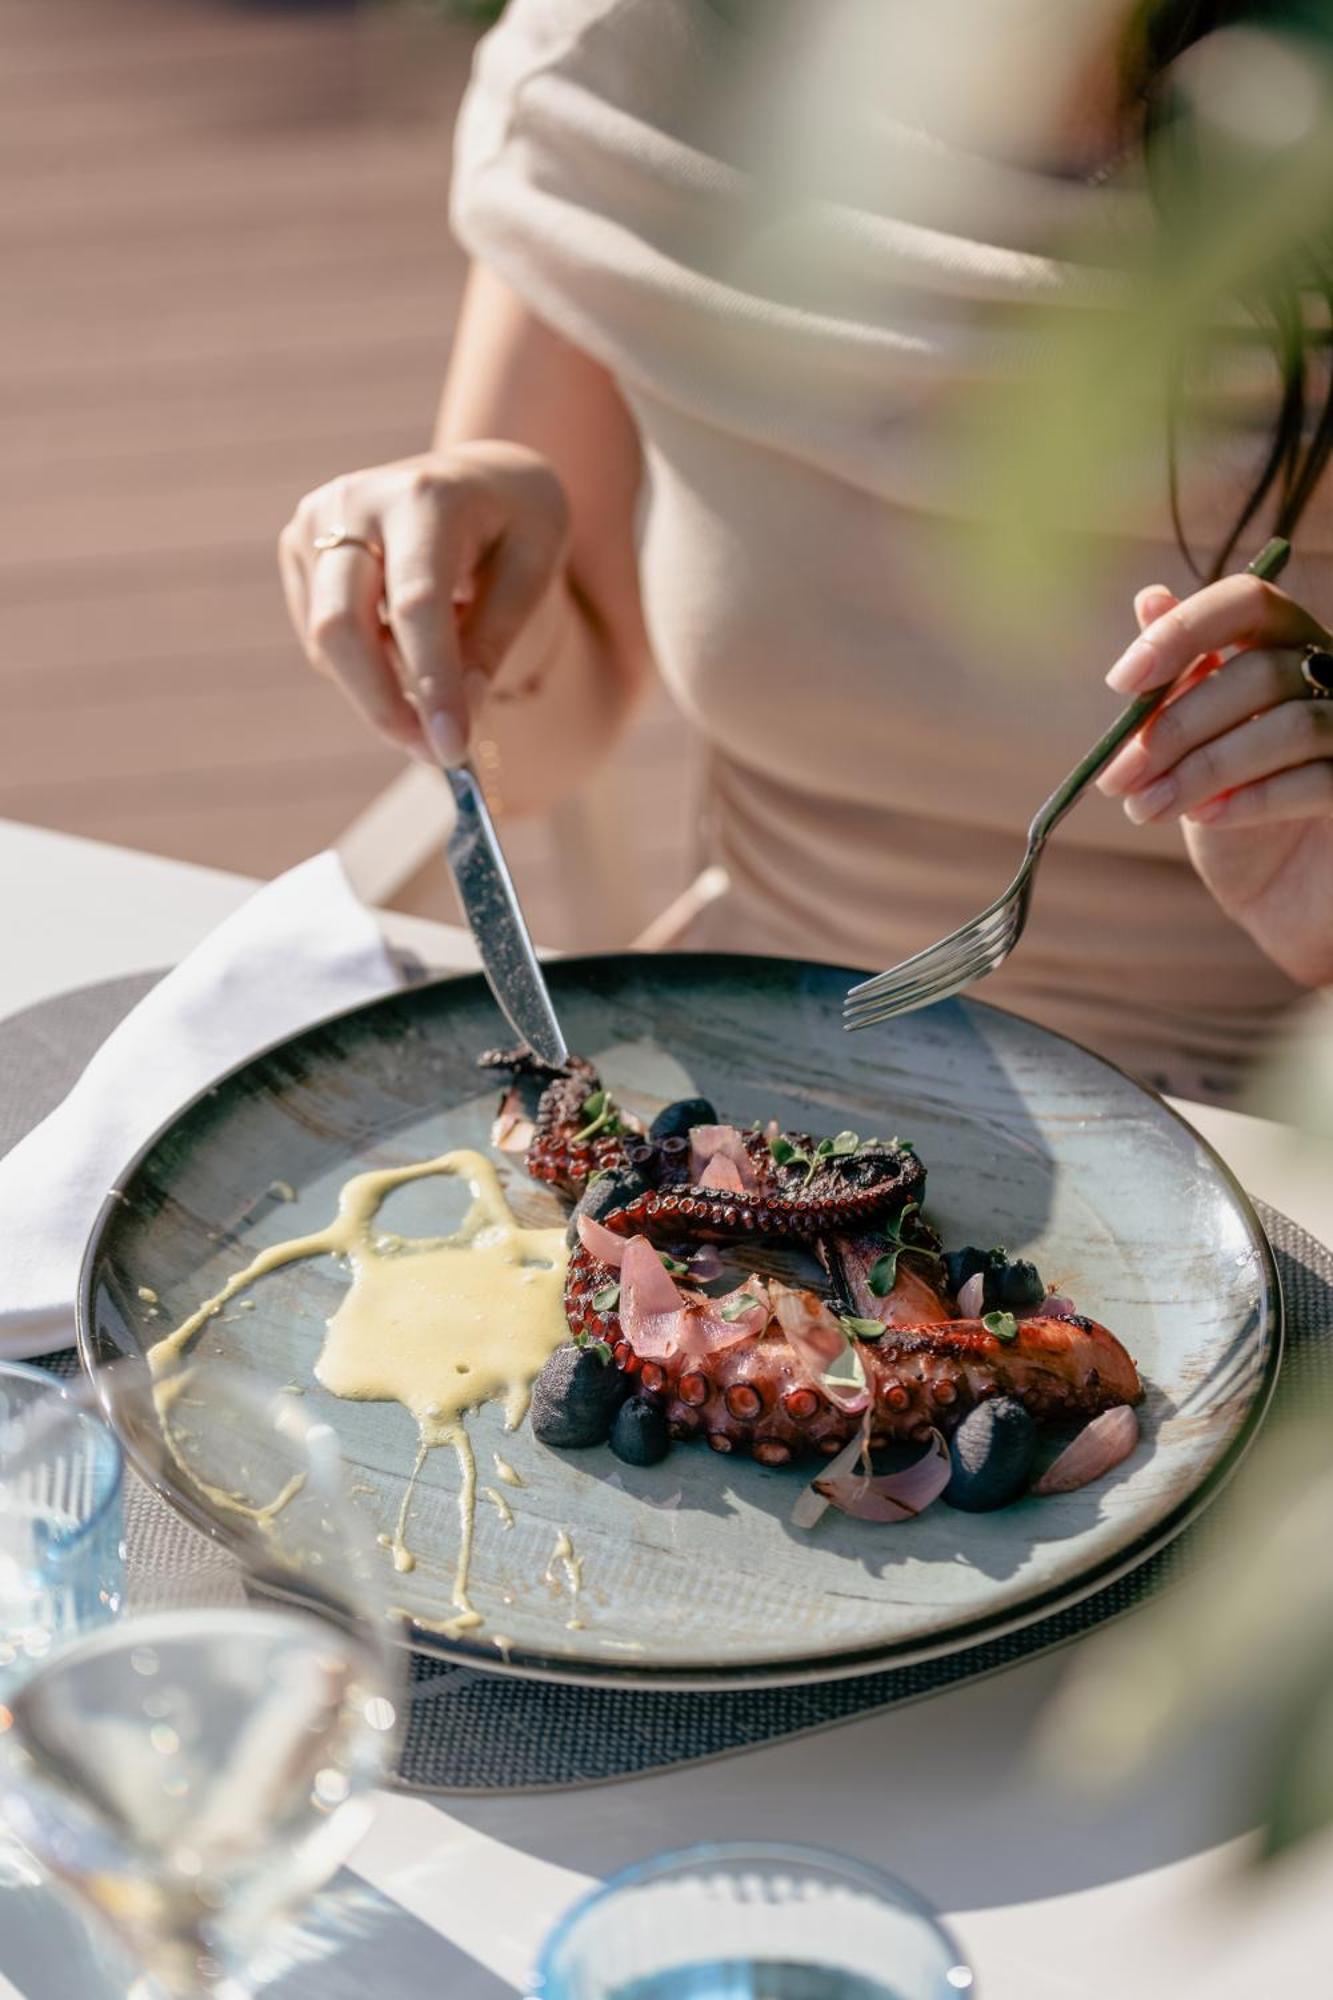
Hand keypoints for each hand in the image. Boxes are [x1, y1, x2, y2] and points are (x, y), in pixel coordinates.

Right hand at [278, 441, 569, 762]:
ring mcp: (315, 521)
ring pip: (328, 642)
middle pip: (342, 626)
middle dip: (384, 705)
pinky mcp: (298, 546)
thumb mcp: (533, 570)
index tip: (451, 750)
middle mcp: (356, 500)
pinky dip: (365, 663)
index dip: (431, 683)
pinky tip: (405, 640)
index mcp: (426, 495)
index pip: (417, 605)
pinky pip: (322, 638)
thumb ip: (492, 640)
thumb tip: (459, 715)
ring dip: (380, 689)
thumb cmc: (516, 523)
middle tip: (435, 755)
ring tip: (440, 680)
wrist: (480, 476)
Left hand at [1096, 571, 1332, 986]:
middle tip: (1118, 777)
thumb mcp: (1189, 749)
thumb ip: (1176, 682)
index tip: (1122, 683)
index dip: (1183, 632)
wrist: (1280, 900)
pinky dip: (1252, 799)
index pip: (1247, 601)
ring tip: (1147, 809)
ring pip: (1289, 726)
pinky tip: (1206, 820)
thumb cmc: (1233, 815)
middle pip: (1258, 673)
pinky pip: (1317, 779)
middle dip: (1175, 727)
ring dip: (1203, 769)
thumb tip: (1150, 598)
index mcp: (1284, 648)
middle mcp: (1331, 678)